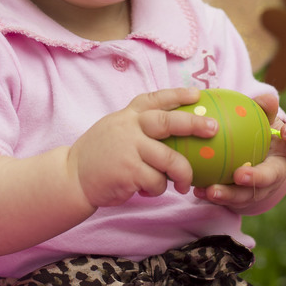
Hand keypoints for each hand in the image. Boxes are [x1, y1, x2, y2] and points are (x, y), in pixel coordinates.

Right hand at [67, 87, 217, 208]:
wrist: (72, 176)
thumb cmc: (101, 154)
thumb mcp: (116, 129)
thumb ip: (139, 125)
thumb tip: (176, 127)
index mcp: (128, 115)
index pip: (155, 99)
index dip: (178, 95)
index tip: (198, 94)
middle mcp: (129, 128)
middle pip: (167, 122)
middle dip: (194, 124)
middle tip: (213, 129)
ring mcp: (129, 149)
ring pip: (169, 159)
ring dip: (181, 174)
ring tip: (183, 184)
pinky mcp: (128, 172)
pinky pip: (156, 182)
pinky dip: (157, 189)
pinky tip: (149, 191)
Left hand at [194, 92, 285, 212]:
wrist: (251, 155)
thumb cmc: (258, 130)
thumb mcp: (262, 117)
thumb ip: (263, 108)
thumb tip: (266, 98)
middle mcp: (278, 172)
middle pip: (272, 177)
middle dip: (256, 178)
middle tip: (240, 175)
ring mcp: (261, 188)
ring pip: (247, 195)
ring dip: (228, 194)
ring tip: (211, 190)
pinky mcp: (244, 199)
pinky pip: (228, 199)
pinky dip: (212, 195)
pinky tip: (198, 190)